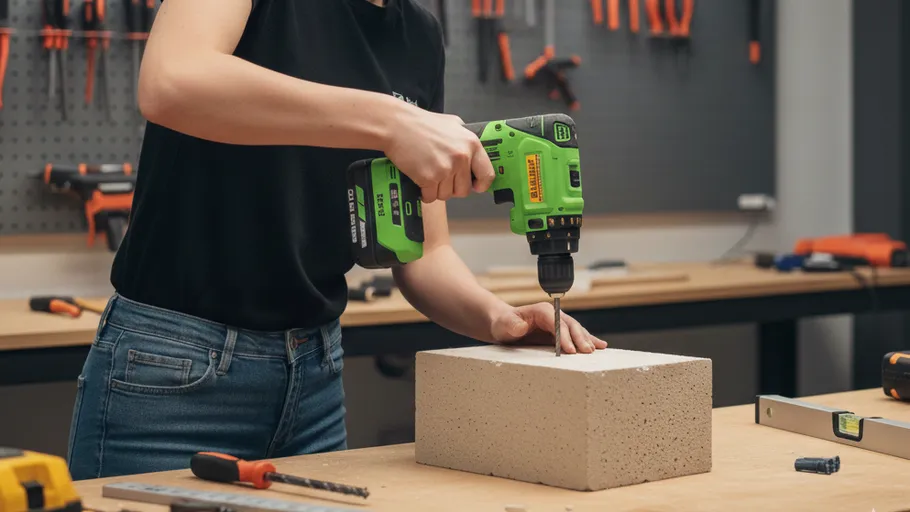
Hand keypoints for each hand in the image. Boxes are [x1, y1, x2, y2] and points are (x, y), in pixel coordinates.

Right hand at [382, 105, 494, 202]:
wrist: (397, 125)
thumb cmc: (421, 123)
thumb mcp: (452, 124)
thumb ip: (465, 140)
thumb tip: (474, 154)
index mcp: (471, 144)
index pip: (487, 174)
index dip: (481, 184)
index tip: (475, 186)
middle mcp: (461, 158)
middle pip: (463, 190)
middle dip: (452, 188)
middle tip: (441, 177)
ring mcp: (445, 169)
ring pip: (446, 195)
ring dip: (437, 190)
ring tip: (428, 173)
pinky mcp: (429, 178)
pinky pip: (430, 197)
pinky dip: (424, 192)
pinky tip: (419, 178)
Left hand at [489, 302, 607, 353]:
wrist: (504, 325)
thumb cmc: (504, 324)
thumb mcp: (504, 324)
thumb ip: (512, 324)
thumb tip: (521, 326)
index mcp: (542, 311)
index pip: (557, 323)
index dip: (565, 336)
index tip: (570, 350)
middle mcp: (553, 315)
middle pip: (571, 326)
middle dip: (580, 338)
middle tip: (587, 352)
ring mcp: (559, 323)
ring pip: (577, 330)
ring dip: (587, 340)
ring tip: (596, 350)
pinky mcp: (560, 332)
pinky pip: (576, 336)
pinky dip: (588, 340)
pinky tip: (600, 346)